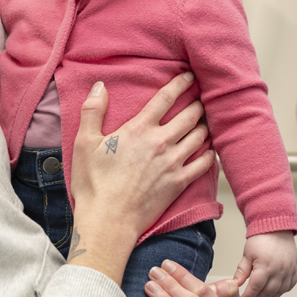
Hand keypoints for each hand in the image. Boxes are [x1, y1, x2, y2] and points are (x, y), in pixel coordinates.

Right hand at [66, 75, 214, 282]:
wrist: (108, 220)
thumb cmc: (93, 183)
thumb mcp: (84, 143)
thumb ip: (93, 111)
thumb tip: (100, 86)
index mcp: (139, 129)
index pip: (165, 98)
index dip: (180, 84)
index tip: (190, 76)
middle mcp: (161, 142)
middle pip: (190, 115)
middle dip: (198, 103)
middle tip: (203, 97)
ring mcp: (173, 163)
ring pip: (200, 136)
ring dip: (206, 125)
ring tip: (207, 120)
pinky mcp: (180, 182)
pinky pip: (204, 163)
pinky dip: (210, 154)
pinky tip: (211, 150)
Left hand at [233, 231, 296, 296]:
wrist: (276, 228)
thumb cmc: (261, 239)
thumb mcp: (247, 255)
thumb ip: (242, 272)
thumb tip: (235, 285)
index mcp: (265, 266)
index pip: (255, 288)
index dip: (247, 296)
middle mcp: (279, 270)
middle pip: (268, 292)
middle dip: (257, 296)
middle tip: (251, 294)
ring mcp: (289, 270)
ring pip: (280, 291)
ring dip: (269, 295)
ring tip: (261, 293)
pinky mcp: (294, 269)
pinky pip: (290, 286)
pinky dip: (282, 290)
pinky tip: (274, 288)